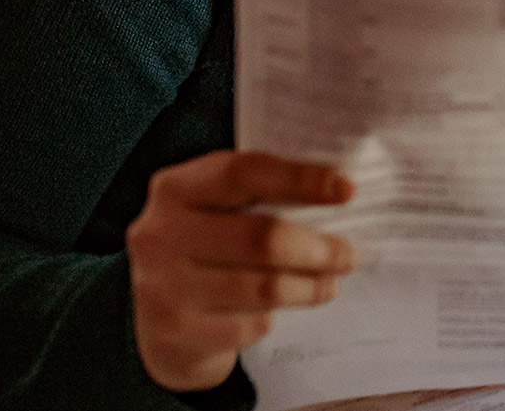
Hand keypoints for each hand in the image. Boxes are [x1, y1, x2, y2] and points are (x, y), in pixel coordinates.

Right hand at [127, 150, 356, 392]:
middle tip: (350, 255)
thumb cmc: (205, 249)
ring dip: (310, 286)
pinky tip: (284, 309)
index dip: (300, 179)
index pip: (243, 173)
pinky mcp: (176, 332)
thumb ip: (259, 196)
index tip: (347, 190)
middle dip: (319, 248)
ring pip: (264, 287)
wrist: (154, 322)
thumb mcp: (214, 210)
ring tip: (331, 283)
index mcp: (175, 189)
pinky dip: (276, 316)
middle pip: (262, 237)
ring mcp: (163, 286)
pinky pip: (249, 324)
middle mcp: (160, 234)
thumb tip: (340, 194)